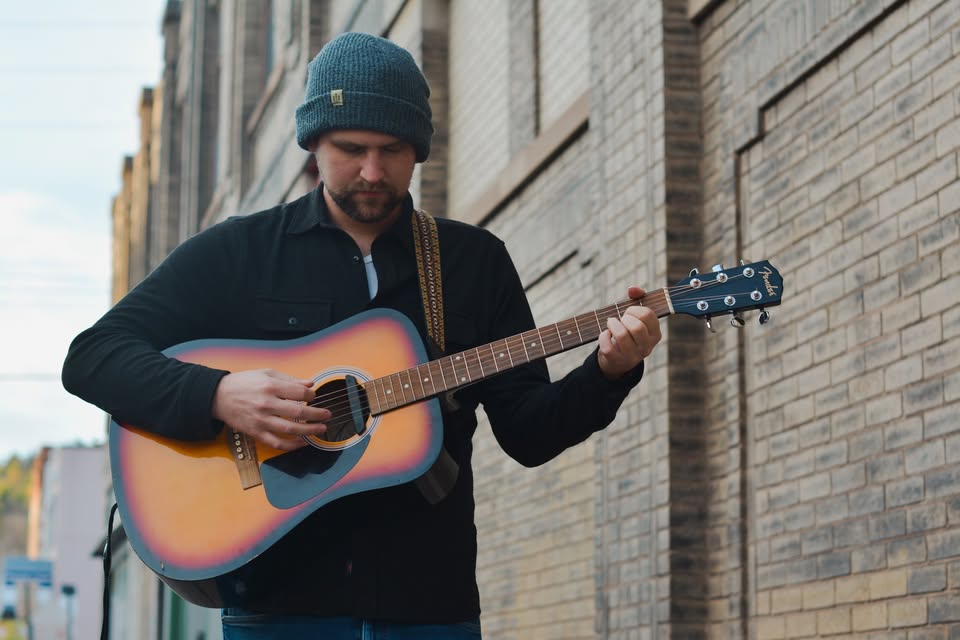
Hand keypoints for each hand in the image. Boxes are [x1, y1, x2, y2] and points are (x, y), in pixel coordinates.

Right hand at [211, 369, 330, 449]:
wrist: (218, 396)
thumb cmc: (244, 383)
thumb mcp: (266, 374)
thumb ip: (289, 380)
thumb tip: (310, 384)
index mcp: (270, 387)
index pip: (299, 393)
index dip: (311, 396)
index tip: (314, 397)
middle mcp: (266, 404)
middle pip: (298, 412)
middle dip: (317, 414)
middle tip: (327, 415)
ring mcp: (261, 420)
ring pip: (290, 429)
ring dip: (309, 431)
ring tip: (321, 429)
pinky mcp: (256, 433)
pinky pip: (277, 443)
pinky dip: (292, 445)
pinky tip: (303, 443)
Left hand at [597, 287, 661, 379]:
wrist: (618, 360)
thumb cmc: (628, 332)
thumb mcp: (636, 317)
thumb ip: (637, 298)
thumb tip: (632, 289)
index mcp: (655, 335)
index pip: (648, 315)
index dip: (635, 309)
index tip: (629, 312)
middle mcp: (646, 347)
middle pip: (637, 327)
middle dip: (625, 318)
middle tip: (621, 319)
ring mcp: (632, 356)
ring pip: (621, 336)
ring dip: (612, 324)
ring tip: (611, 323)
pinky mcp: (617, 361)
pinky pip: (607, 346)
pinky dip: (603, 336)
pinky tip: (606, 334)